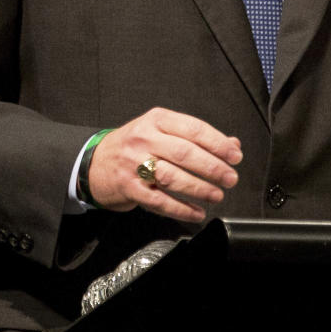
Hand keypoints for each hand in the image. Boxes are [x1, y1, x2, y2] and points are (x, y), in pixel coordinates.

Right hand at [87, 107, 241, 222]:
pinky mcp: (129, 188)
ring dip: (199, 189)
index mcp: (157, 120)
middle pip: (185, 153)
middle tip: (230, 178)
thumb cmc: (134, 145)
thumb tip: (231, 144)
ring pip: (173, 177)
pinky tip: (196, 212)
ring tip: (217, 195)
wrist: (95, 162)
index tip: (235, 155)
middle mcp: (145, 139)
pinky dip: (181, 208)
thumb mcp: (161, 130)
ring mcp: (134, 164)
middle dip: (213, 168)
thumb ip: (196, 136)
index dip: (218, 144)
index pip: (194, 129)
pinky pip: (159, 200)